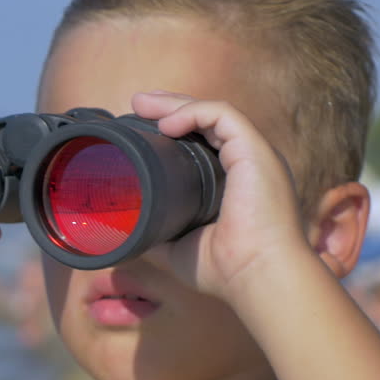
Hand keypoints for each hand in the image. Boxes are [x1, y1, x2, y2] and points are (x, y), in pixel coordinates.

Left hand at [130, 91, 308, 298]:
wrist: (257, 276)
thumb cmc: (225, 270)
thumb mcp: (177, 248)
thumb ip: (155, 232)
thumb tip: (123, 228)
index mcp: (236, 182)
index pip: (206, 141)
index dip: (177, 127)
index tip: (144, 124)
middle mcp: (249, 164)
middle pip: (208, 121)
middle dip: (171, 106)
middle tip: (138, 103)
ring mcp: (255, 155)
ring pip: (215, 112)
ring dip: (176, 103)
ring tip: (142, 103)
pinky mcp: (257, 151)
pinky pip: (224, 114)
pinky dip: (193, 112)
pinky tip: (166, 124)